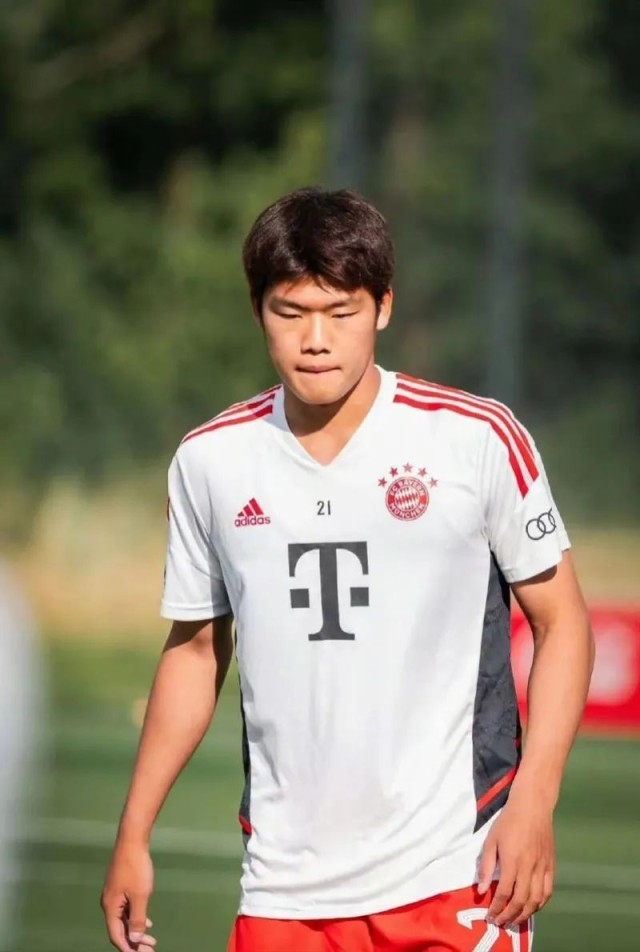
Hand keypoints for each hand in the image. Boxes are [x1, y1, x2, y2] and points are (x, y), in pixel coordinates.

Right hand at [101, 839, 155, 950]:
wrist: (132, 840)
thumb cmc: (136, 867)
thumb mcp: (140, 895)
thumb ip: (137, 919)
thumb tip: (134, 939)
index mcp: (110, 907)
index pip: (116, 935)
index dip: (128, 948)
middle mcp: (109, 903)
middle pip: (119, 929)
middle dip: (134, 941)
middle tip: (150, 949)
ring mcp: (114, 894)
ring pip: (123, 919)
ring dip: (136, 930)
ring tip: (150, 940)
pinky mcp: (121, 886)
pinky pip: (126, 909)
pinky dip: (135, 918)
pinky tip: (146, 922)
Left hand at [477, 791, 554, 926]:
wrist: (532, 807)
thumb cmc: (508, 821)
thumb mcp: (491, 840)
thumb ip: (487, 866)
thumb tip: (481, 890)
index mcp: (512, 861)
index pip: (505, 893)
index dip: (497, 908)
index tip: (490, 916)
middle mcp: (529, 867)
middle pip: (521, 901)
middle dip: (510, 916)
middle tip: (501, 923)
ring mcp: (543, 867)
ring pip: (536, 900)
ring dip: (526, 914)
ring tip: (514, 920)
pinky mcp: (551, 865)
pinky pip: (548, 891)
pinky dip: (540, 904)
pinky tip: (532, 908)